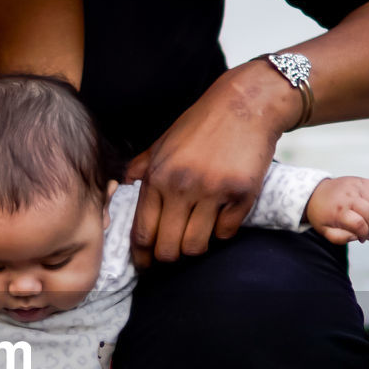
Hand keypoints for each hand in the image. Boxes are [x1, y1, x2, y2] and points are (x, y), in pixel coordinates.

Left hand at [125, 68, 292, 267]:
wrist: (245, 102)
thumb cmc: (201, 123)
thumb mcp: (163, 142)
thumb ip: (141, 168)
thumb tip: (122, 188)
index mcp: (157, 176)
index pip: (142, 232)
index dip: (143, 256)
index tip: (146, 265)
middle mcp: (182, 186)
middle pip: (168, 248)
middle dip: (169, 256)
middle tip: (174, 252)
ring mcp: (213, 191)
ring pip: (196, 246)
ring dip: (196, 247)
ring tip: (198, 235)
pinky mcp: (241, 194)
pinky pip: (226, 233)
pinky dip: (223, 232)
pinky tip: (221, 218)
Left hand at [304, 176, 368, 243]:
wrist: (315, 193)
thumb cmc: (321, 214)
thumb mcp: (324, 230)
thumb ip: (339, 238)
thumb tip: (357, 236)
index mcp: (337, 210)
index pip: (359, 224)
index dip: (364, 234)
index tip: (363, 239)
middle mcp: (348, 196)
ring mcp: (355, 186)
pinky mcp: (360, 180)